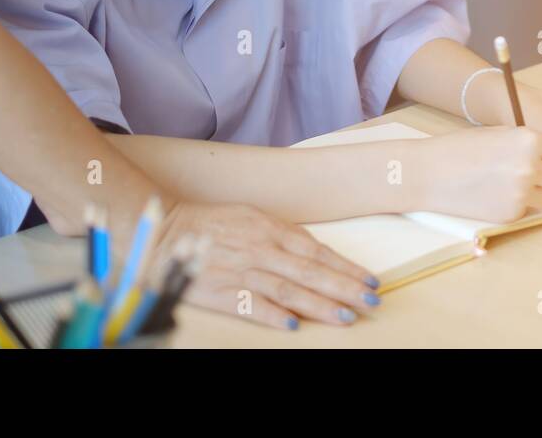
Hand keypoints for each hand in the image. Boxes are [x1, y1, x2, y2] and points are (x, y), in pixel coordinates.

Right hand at [164, 202, 381, 329]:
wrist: (170, 231)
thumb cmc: (216, 224)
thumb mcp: (254, 217)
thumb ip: (284, 235)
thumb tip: (316, 251)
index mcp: (271, 230)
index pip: (318, 252)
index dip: (346, 268)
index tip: (370, 280)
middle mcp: (262, 250)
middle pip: (311, 272)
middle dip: (345, 287)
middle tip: (372, 301)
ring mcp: (242, 271)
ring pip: (288, 290)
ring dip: (319, 305)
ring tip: (346, 316)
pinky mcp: (222, 292)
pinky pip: (251, 306)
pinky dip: (272, 315)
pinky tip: (293, 325)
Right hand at [416, 126, 541, 221]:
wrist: (428, 173)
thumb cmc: (461, 149)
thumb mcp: (500, 134)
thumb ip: (530, 143)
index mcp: (529, 140)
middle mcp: (530, 166)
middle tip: (536, 176)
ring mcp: (521, 193)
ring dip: (538, 193)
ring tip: (511, 183)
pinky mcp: (510, 214)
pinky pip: (529, 211)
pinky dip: (519, 205)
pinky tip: (496, 194)